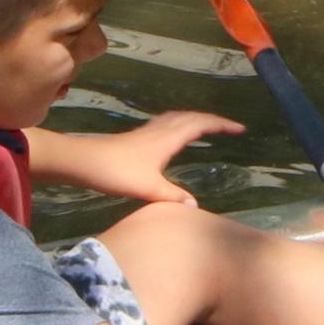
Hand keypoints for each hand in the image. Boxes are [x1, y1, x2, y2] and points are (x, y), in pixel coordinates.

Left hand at [45, 111, 244, 204]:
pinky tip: (173, 135)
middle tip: (229, 127)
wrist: (83, 161)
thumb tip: (195, 207)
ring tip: (206, 126)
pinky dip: (179, 124)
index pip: (201, 125)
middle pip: (191, 117)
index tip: (240, 128)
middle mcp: (160, 130)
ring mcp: (147, 132)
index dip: (222, 125)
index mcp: (168, 139)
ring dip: (195, 119)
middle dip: (212, 120)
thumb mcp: (148, 188)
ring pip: (177, 118)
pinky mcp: (137, 137)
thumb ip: (172, 196)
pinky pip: (166, 123)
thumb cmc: (117, 172)